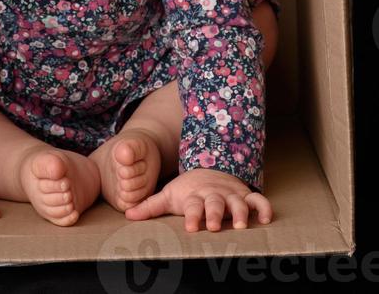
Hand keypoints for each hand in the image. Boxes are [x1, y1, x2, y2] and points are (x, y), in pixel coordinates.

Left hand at [123, 167, 272, 231]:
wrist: (208, 169)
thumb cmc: (188, 190)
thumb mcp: (169, 195)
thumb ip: (150, 206)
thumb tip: (127, 214)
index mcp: (195, 197)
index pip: (193, 206)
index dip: (193, 215)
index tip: (192, 226)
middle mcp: (213, 195)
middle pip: (215, 204)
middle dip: (215, 213)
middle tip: (214, 225)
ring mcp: (230, 195)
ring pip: (238, 202)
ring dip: (240, 212)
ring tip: (241, 225)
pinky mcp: (245, 195)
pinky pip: (258, 200)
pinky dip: (264, 207)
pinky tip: (267, 218)